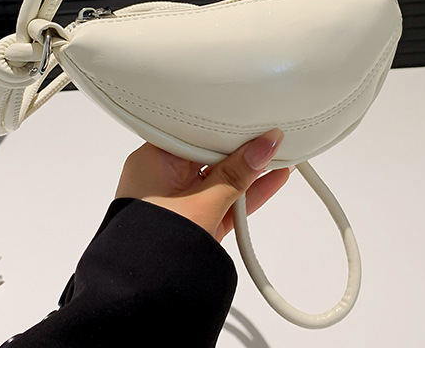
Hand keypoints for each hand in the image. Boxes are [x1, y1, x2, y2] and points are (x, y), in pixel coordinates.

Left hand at [115, 129, 291, 241]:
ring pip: (219, 177)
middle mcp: (161, 176)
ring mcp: (177, 200)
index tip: (255, 122)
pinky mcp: (192, 222)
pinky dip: (244, 194)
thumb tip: (264, 146)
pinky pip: (222, 199)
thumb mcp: (204, 204)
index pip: (196, 131)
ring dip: (248, 172)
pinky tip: (272, 179)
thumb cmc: (155, 248)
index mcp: (152, 159)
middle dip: (241, 147)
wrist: (143, 302)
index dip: (226, 126)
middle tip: (272, 137)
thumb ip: (237, 174)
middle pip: (209, 152)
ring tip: (281, 155)